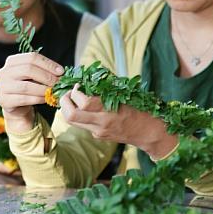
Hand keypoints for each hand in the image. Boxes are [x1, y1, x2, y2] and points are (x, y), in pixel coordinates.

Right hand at [0, 53, 63, 131]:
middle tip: (58, 83)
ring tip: (53, 92)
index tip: (61, 71)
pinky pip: (24, 99)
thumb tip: (60, 71)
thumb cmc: (28, 86)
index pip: (31, 57)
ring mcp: (2, 86)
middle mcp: (4, 72)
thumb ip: (43, 70)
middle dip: (46, 76)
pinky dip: (38, 99)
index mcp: (12, 61)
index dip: (48, 64)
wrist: (16, 106)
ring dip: (43, 89)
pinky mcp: (4, 100)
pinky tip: (46, 99)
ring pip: (26, 86)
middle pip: (28, 69)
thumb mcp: (34, 75)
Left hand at [59, 85, 177, 158]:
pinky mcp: (98, 136)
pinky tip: (85, 108)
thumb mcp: (125, 95)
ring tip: (72, 99)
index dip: (76, 92)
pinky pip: (82, 124)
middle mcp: (101, 123)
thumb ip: (107, 88)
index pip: (84, 102)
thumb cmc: (140, 109)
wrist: (148, 132)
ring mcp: (98, 132)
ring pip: (72, 122)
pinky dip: (79, 114)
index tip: (78, 85)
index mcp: (110, 110)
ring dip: (68, 108)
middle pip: (71, 116)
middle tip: (68, 93)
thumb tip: (90, 78)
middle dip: (64, 102)